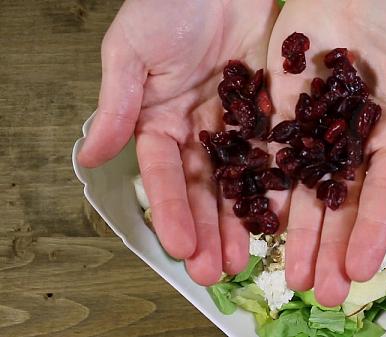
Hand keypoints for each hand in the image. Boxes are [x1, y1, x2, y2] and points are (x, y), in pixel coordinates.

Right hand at [78, 0, 278, 284]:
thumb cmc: (167, 5)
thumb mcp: (131, 52)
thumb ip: (118, 105)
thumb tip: (89, 155)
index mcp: (159, 121)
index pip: (163, 175)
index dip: (170, 211)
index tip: (178, 246)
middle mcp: (196, 131)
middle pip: (203, 188)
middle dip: (207, 230)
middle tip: (214, 270)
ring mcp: (234, 124)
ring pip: (239, 179)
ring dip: (241, 219)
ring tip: (247, 257)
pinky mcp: (268, 112)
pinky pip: (274, 152)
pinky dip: (278, 182)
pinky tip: (282, 214)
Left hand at [266, 0, 385, 305]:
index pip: (381, 190)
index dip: (371, 230)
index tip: (360, 269)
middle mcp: (350, 139)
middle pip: (338, 200)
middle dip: (329, 246)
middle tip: (322, 292)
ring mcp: (314, 125)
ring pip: (301, 184)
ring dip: (295, 230)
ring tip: (291, 273)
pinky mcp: (282, 105)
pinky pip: (270, 148)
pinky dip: (262, 181)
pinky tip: (255, 219)